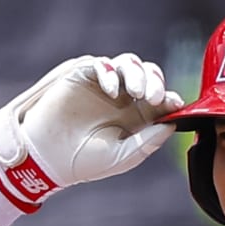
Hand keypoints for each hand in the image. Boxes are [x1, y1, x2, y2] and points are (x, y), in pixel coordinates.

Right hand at [0, 53, 182, 207]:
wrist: (49, 159)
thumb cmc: (86, 161)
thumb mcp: (123, 156)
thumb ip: (148, 141)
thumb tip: (172, 123)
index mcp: (138, 116)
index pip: (162, 98)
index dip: (171, 98)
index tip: (175, 104)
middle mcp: (125, 96)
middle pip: (149, 75)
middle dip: (156, 82)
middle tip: (154, 97)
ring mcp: (105, 84)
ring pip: (130, 64)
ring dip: (137, 74)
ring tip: (137, 91)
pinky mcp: (84, 75)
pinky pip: (102, 64)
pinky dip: (110, 73)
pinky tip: (112, 91)